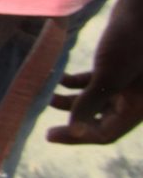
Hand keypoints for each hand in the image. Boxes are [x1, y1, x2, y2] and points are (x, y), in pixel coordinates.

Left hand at [47, 0, 142, 143]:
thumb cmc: (131, 41)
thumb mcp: (109, 75)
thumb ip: (91, 102)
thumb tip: (74, 130)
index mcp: (136, 107)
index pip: (105, 133)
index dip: (77, 136)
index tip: (49, 135)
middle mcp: (132, 99)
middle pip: (98, 120)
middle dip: (72, 120)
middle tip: (45, 124)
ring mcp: (124, 82)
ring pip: (93, 100)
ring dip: (70, 100)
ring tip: (45, 95)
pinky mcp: (115, 65)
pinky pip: (92, 82)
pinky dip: (74, 82)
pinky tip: (56, 75)